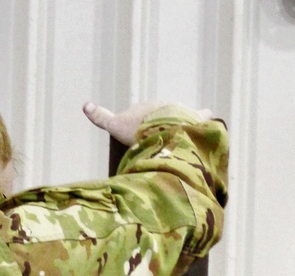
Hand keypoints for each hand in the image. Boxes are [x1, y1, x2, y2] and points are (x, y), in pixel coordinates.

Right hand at [83, 100, 213, 147]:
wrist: (163, 131)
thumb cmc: (139, 132)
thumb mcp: (115, 126)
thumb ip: (101, 117)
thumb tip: (85, 105)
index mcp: (147, 108)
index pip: (144, 119)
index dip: (142, 132)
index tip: (142, 144)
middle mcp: (164, 107)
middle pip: (162, 121)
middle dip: (161, 132)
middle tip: (160, 151)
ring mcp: (181, 111)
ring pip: (180, 121)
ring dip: (181, 132)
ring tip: (180, 149)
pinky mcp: (196, 118)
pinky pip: (203, 116)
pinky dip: (206, 118)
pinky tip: (209, 118)